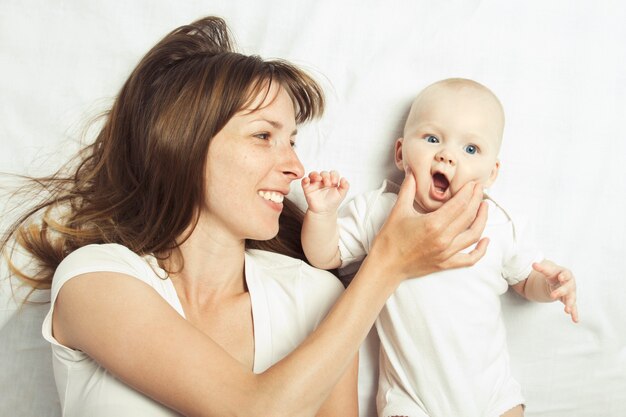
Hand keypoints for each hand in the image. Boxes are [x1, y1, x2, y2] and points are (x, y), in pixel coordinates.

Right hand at [301, 170, 349, 214]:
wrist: (324, 212)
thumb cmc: (332, 202)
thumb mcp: (341, 194)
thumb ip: (345, 186)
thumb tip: (344, 179)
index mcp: (331, 180)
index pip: (333, 173)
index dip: (334, 176)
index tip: (335, 182)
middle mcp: (323, 181)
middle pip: (323, 173)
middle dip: (326, 177)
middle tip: (328, 184)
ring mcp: (315, 184)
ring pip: (313, 174)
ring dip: (316, 175)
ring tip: (319, 179)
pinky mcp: (308, 188)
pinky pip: (304, 182)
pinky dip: (305, 180)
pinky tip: (307, 180)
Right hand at [369, 167, 488, 281]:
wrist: (385, 265)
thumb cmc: (390, 239)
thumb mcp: (398, 210)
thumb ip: (408, 189)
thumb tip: (412, 172)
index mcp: (433, 224)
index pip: (459, 204)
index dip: (469, 192)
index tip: (473, 183)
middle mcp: (443, 238)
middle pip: (469, 216)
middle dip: (477, 200)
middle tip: (480, 189)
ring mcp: (446, 253)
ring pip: (473, 235)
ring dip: (482, 220)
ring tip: (484, 207)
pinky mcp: (445, 263)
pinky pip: (469, 259)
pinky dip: (480, 251)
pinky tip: (486, 240)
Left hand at [532, 260, 578, 322]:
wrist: (560, 279)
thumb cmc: (555, 274)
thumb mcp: (548, 271)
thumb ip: (541, 268)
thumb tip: (533, 264)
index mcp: (566, 274)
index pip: (566, 274)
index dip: (564, 275)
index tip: (561, 277)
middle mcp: (570, 284)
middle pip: (567, 288)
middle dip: (561, 291)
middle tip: (552, 295)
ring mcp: (571, 293)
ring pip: (571, 298)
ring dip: (569, 304)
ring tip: (566, 310)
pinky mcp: (570, 300)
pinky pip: (574, 307)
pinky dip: (574, 313)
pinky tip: (575, 320)